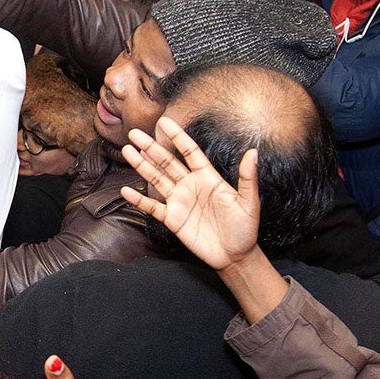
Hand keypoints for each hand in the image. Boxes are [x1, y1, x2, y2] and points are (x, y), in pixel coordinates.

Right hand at [119, 118, 261, 269]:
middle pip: (167, 162)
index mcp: (208, 178)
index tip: (164, 121)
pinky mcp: (173, 220)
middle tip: (134, 133)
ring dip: (142, 166)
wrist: (235, 256)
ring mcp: (180, 202)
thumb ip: (247, 177)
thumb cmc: (245, 229)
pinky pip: (152, 208)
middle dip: (151, 147)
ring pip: (156, 180)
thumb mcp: (249, 202)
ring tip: (127, 151)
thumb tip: (253, 152)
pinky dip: (139, 200)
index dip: (177, 136)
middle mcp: (191, 186)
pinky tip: (126, 191)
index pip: (189, 152)